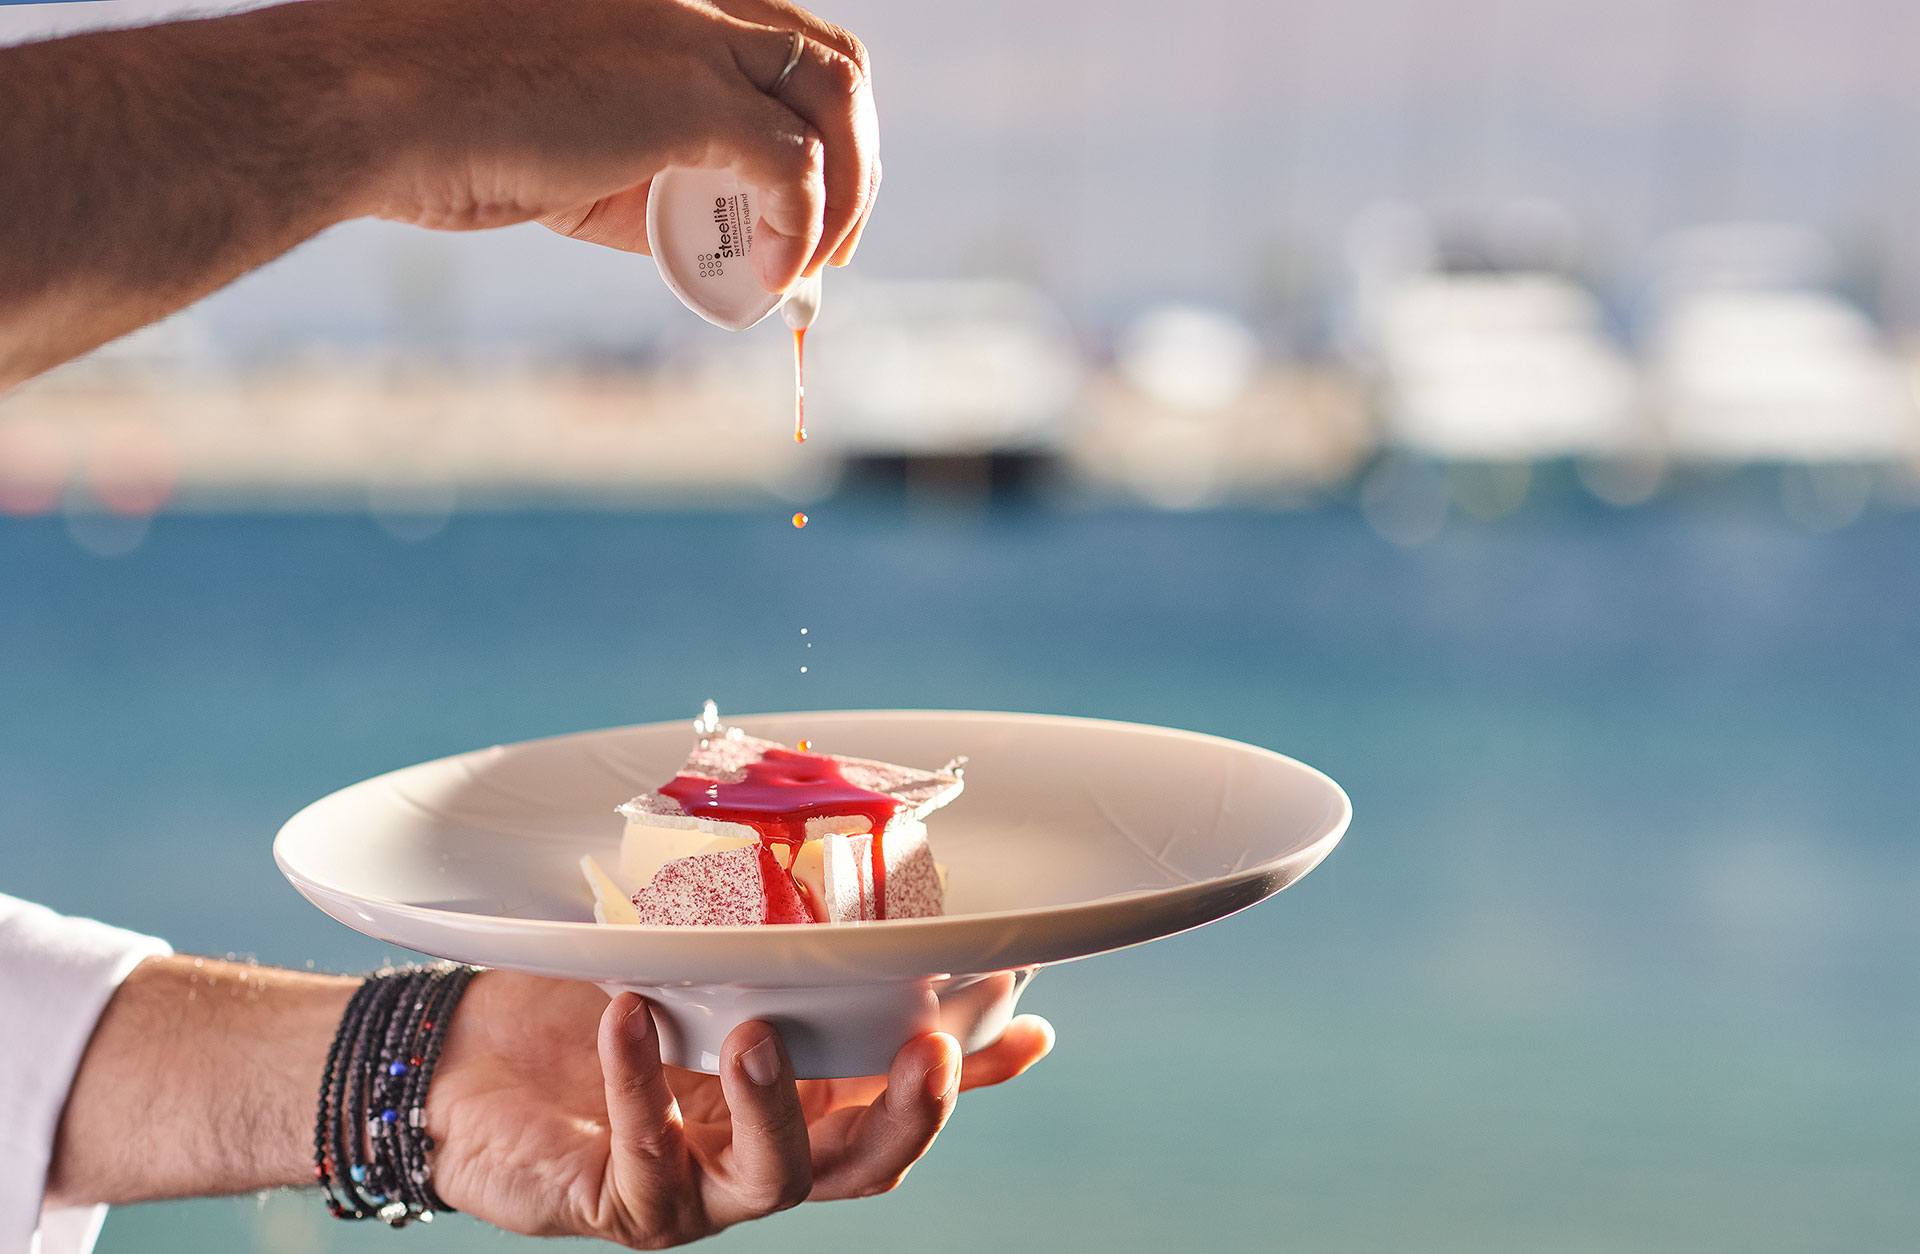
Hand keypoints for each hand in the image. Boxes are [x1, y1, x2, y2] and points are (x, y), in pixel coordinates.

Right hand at [357, 0, 879, 290]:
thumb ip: (657, 177)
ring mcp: (695, 37)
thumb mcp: (578, 146)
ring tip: (804, 272)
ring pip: (833, 108)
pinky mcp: (688, 94)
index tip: (821, 207)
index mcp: (673, 1)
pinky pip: (794, 168)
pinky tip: (770, 275)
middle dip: (857, 165)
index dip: (828, 128)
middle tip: (834, 252)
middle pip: (835, 67)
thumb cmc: (451, 128)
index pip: (791, 46)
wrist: (373, 104)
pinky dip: (800, 230)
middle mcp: (696, 0)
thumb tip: (724, 244)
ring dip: (841, 201)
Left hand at [425, 972, 1053, 1246]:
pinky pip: (645, 1157)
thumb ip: (759, 938)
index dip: (974, 1072)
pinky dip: (639, 1082)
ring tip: (758, 1031)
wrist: (459, 1057)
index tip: (1029, 1019)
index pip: (905, 1093)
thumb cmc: (583, 1000)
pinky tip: (629, 1011)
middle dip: (912, 1112)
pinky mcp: (619, 1206)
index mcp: (797, 1096)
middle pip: (867, 1162)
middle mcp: (761, 1151)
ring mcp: (697, 1189)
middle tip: (930, 1050)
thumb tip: (830, 860)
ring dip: (776, 1106)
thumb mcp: (683, 957)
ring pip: (773, 1181)